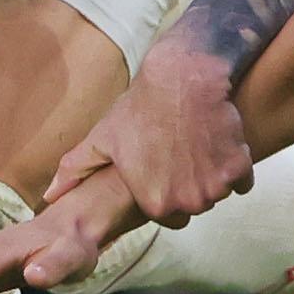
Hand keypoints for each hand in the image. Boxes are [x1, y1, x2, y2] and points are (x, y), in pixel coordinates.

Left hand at [45, 47, 252, 226]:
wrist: (184, 76)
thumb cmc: (141, 108)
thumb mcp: (103, 138)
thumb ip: (75, 171)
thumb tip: (50, 196)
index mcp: (154, 203)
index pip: (168, 217)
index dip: (167, 194)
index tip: (164, 171)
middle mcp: (188, 202)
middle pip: (195, 207)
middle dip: (191, 188)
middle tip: (182, 157)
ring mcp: (216, 185)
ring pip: (219, 192)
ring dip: (214, 176)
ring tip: (198, 147)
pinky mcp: (240, 167)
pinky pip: (243, 181)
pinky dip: (236, 166)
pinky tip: (220, 143)